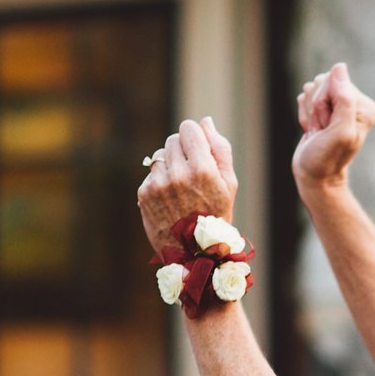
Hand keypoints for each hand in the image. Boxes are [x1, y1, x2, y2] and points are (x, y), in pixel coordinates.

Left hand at [138, 117, 237, 251]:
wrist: (194, 254)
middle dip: (183, 150)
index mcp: (202, 169)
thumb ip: (220, 148)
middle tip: (192, 172)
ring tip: (181, 188)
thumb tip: (205, 122)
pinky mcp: (145, 193)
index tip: (200, 150)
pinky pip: (152, 173)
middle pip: (173, 139)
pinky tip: (170, 198)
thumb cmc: (216, 215)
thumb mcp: (229, 183)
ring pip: (160, 155)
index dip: (195, 137)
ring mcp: (159, 184)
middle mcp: (178, 174)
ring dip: (170, 165)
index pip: (189, 128)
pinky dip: (160, 181)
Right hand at [291, 63, 374, 195]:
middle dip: (316, 107)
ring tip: (316, 132)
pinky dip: (303, 115)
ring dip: (309, 112)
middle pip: (323, 82)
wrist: (314, 176)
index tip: (328, 127)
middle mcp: (354, 103)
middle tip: (321, 131)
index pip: (335, 82)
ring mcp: (338, 105)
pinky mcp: (324, 109)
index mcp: (365, 107)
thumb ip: (344, 99)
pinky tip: (311, 131)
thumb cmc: (326, 159)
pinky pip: (305, 97)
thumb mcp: (339, 131)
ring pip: (311, 89)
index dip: (324, 104)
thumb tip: (339, 67)